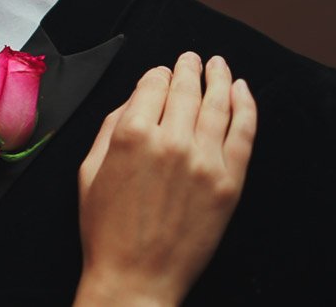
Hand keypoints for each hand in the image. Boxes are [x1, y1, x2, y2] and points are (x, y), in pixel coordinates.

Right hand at [73, 53, 256, 306]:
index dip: (158, 74)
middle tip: (193, 58)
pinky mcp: (230, 182)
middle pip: (186, 89)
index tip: (162, 72)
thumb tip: (136, 99)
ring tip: (219, 64)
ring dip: (219, 78)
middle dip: (189, 68)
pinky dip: (246, 106)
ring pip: (218, 104)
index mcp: (131, 134)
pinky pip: (244, 132)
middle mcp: (171, 141)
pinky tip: (243, 91)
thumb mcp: (89, 171)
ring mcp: (205, 161)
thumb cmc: (106, 229)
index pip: (152, 84)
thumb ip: (110, 127)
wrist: (136, 277)